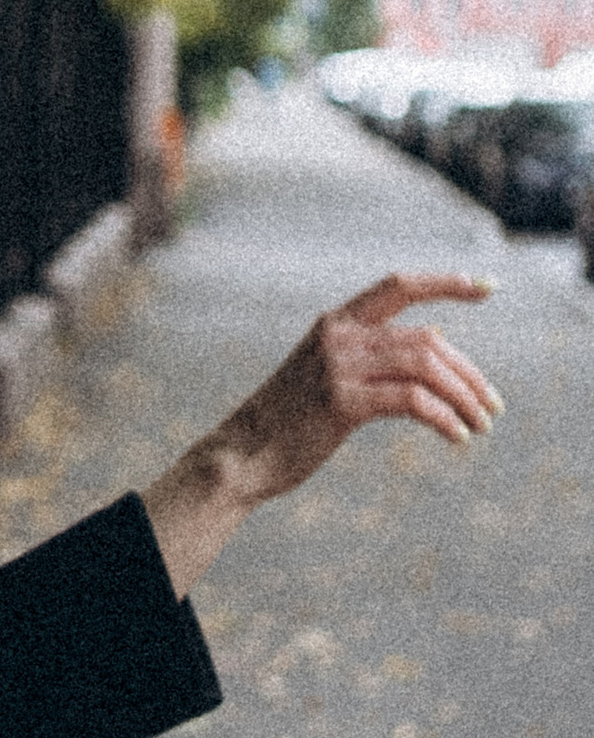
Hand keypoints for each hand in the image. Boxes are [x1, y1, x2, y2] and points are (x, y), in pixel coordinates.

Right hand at [142, 271, 499, 594]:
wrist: (243, 455)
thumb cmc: (290, 422)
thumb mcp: (328, 376)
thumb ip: (372, 357)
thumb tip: (434, 350)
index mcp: (335, 323)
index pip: (399, 286)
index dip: (446, 283)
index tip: (488, 288)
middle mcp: (338, 335)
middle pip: (427, 339)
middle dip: (469, 374)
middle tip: (493, 406)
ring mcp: (338, 367)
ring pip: (426, 366)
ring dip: (465, 397)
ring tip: (481, 425)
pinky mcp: (342, 402)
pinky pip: (414, 402)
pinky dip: (445, 419)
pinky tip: (457, 438)